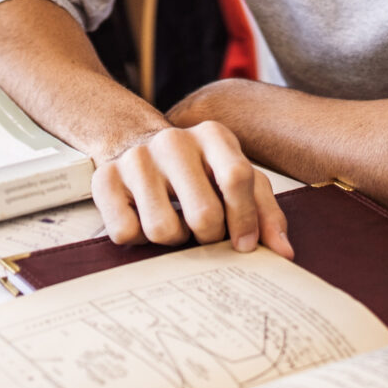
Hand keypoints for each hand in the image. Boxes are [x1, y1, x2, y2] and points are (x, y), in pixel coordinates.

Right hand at [91, 118, 291, 256]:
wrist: (136, 145)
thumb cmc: (197, 171)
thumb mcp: (237, 180)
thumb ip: (265, 213)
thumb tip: (283, 252)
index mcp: (212, 135)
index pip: (238, 178)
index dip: (246, 220)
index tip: (244, 243)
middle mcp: (173, 141)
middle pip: (203, 214)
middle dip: (208, 236)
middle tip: (204, 231)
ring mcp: (135, 158)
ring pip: (162, 230)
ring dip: (173, 239)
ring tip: (175, 221)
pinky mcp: (104, 179)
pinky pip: (125, 232)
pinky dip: (138, 238)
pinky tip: (144, 218)